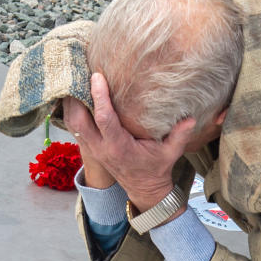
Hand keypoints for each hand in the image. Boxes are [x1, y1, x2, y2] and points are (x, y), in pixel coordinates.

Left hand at [63, 73, 195, 209]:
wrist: (144, 188)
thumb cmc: (157, 168)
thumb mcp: (171, 152)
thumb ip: (180, 135)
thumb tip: (191, 118)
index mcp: (119, 147)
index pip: (104, 119)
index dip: (99, 97)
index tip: (97, 77)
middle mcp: (101, 148)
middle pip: (78, 120)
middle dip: (75, 97)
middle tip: (78, 73)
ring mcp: (92, 148)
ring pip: (71, 123)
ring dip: (70, 103)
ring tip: (73, 80)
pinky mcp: (90, 147)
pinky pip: (74, 127)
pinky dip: (71, 110)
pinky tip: (75, 95)